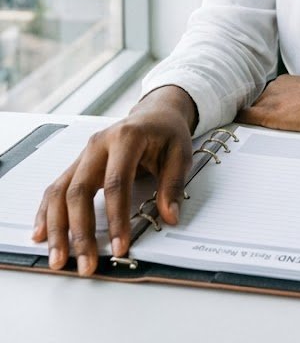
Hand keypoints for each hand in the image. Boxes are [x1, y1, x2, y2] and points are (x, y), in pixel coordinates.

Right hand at [32, 86, 194, 276]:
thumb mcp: (181, 153)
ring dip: (57, 229)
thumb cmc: (166, 132)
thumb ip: (173, 185)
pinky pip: (55, 189)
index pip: (116, 183)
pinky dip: (46, 213)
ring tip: (59, 259)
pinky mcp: (77, 165)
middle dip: (81, 232)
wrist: (155, 113)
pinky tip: (41, 235)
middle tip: (86, 263)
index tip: (120, 246)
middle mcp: (98, 145)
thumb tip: (169, 217)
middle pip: (79, 191)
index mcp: (126, 138)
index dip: (116, 218)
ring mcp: (83, 155)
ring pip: (60, 193)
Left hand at [238, 75, 299, 133]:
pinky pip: (245, 117)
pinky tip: (231, 132)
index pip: (264, 96)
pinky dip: (237, 122)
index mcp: (285, 82)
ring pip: (248, 110)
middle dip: (250, 114)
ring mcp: (271, 100)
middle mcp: (275, 87)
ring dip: (244, 120)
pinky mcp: (270, 114)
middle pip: (254, 103)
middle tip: (244, 129)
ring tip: (235, 134)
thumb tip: (299, 115)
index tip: (254, 117)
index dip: (258, 108)